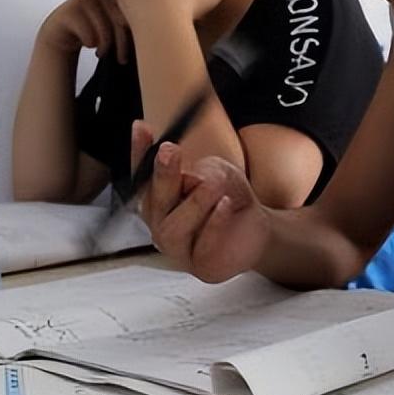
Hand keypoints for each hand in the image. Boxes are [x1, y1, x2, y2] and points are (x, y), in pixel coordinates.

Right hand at [36, 0, 133, 64]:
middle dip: (122, 43)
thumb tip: (152, 36)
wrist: (63, 32)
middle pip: (119, 19)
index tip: (137, 48)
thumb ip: (131, 22)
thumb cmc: (95, 30)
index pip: (132, 11)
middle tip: (122, 59)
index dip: (135, 32)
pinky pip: (89, 34)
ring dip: (105, 46)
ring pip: (104, 29)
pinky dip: (91, 44)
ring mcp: (83, 0)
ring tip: (102, 53)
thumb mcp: (115, 24)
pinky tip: (90, 45)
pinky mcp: (69, 12)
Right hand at [131, 121, 268, 282]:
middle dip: (161, 175)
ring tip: (214, 185)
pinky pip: (202, 245)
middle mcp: (160, 225)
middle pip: (152, 202)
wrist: (256, 228)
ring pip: (173, 228)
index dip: (138, 153)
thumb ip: (197, 172)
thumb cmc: (227, 197)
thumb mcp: (216, 172)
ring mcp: (178, 250)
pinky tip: (226, 205)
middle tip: (170, 150)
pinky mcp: (202, 267)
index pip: (140, 176)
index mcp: (157, 200)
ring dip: (193, 202)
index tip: (141, 127)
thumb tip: (186, 177)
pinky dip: (214, 223)